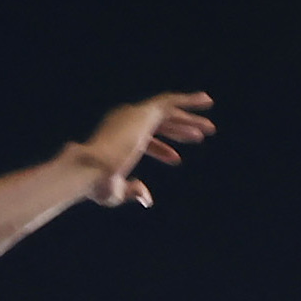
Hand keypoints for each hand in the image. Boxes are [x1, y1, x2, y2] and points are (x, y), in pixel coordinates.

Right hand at [64, 92, 213, 205]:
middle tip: (200, 136)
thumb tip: (147, 200)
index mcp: (116, 137)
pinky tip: (205, 102)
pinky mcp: (144, 112)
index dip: (161, 149)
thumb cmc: (96, 184)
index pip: (143, 139)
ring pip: (167, 112)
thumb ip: (132, 191)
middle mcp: (124, 121)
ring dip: (189, 118)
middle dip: (179, 129)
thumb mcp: (116, 191)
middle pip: (157, 122)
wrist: (89, 169)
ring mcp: (134, 115)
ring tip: (210, 128)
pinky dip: (188, 101)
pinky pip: (170, 103)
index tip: (176, 160)